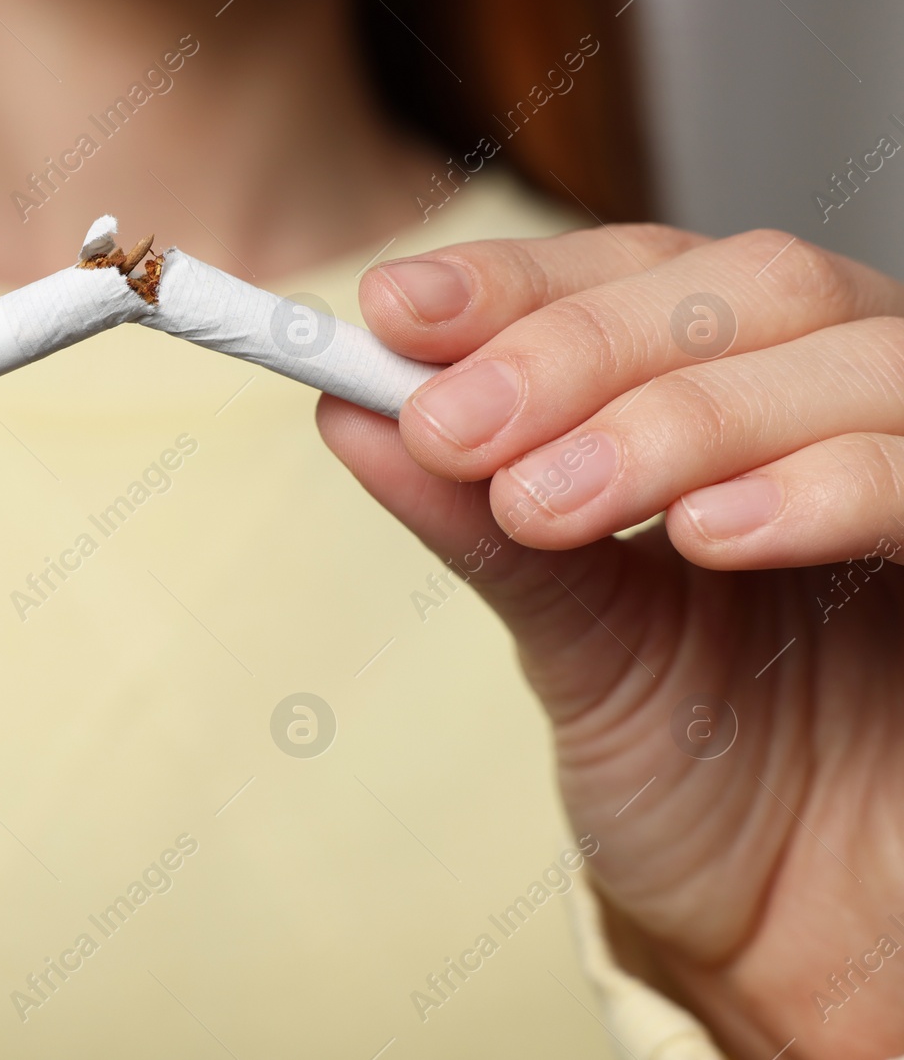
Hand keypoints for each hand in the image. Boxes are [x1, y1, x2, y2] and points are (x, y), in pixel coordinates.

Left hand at [319, 226, 903, 1058]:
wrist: (807, 925)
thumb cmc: (700, 771)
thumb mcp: (570, 636)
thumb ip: (478, 518)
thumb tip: (350, 407)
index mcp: (741, 401)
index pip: (642, 277)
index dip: (523, 283)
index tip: (398, 311)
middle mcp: (847, 410)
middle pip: (748, 290)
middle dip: (581, 348)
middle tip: (455, 425)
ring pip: (852, 360)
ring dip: (681, 417)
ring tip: (547, 501)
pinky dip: (829, 487)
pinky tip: (712, 534)